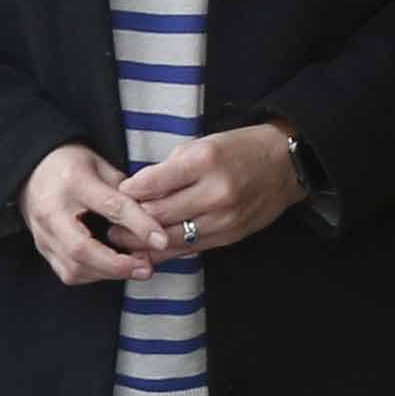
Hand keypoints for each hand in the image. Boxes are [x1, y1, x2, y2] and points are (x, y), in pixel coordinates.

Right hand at [20, 143, 167, 285]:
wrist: (32, 170)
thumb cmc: (72, 165)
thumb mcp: (102, 165)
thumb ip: (127, 190)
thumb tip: (155, 218)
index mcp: (73, 182)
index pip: (110, 206)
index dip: (139, 225)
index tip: (162, 240)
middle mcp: (52, 211)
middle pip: (82, 249)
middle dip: (117, 265)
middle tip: (147, 267)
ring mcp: (43, 234)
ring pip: (75, 268)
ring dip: (109, 273)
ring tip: (136, 268)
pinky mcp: (43, 249)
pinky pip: (69, 273)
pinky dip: (95, 275)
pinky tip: (113, 269)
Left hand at [122, 124, 302, 262]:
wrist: (285, 166)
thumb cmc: (239, 149)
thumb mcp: (202, 144)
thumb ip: (170, 168)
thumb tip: (137, 190)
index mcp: (204, 161)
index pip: (153, 183)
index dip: (128, 192)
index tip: (115, 195)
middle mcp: (215, 192)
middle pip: (159, 215)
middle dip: (129, 222)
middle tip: (109, 224)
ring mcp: (224, 218)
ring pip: (172, 238)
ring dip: (142, 242)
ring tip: (121, 241)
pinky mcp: (230, 237)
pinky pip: (190, 249)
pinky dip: (166, 251)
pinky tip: (148, 251)